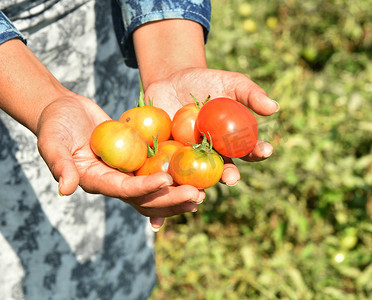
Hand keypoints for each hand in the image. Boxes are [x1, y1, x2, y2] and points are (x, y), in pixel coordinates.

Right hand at [36, 95, 204, 224]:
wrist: (65, 111)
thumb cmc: (55, 124)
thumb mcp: (51, 142)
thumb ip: (59, 164)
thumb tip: (65, 189)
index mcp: (97, 181)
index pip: (125, 190)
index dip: (146, 188)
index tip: (167, 181)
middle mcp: (115, 182)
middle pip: (147, 198)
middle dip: (172, 199)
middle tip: (198, 195)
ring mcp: (127, 174)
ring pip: (156, 191)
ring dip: (178, 194)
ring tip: (204, 193)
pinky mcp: (136, 162)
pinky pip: (158, 171)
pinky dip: (176, 176)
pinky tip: (197, 173)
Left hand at [144, 67, 279, 177]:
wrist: (171, 79)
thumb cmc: (206, 82)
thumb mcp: (230, 82)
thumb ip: (251, 94)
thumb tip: (274, 107)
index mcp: (233, 141)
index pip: (249, 149)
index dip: (258, 152)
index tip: (265, 150)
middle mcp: (214, 154)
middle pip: (224, 169)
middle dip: (230, 176)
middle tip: (232, 178)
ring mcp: (191, 157)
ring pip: (198, 176)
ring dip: (201, 185)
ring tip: (202, 189)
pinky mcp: (168, 157)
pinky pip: (171, 168)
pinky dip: (171, 175)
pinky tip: (172, 179)